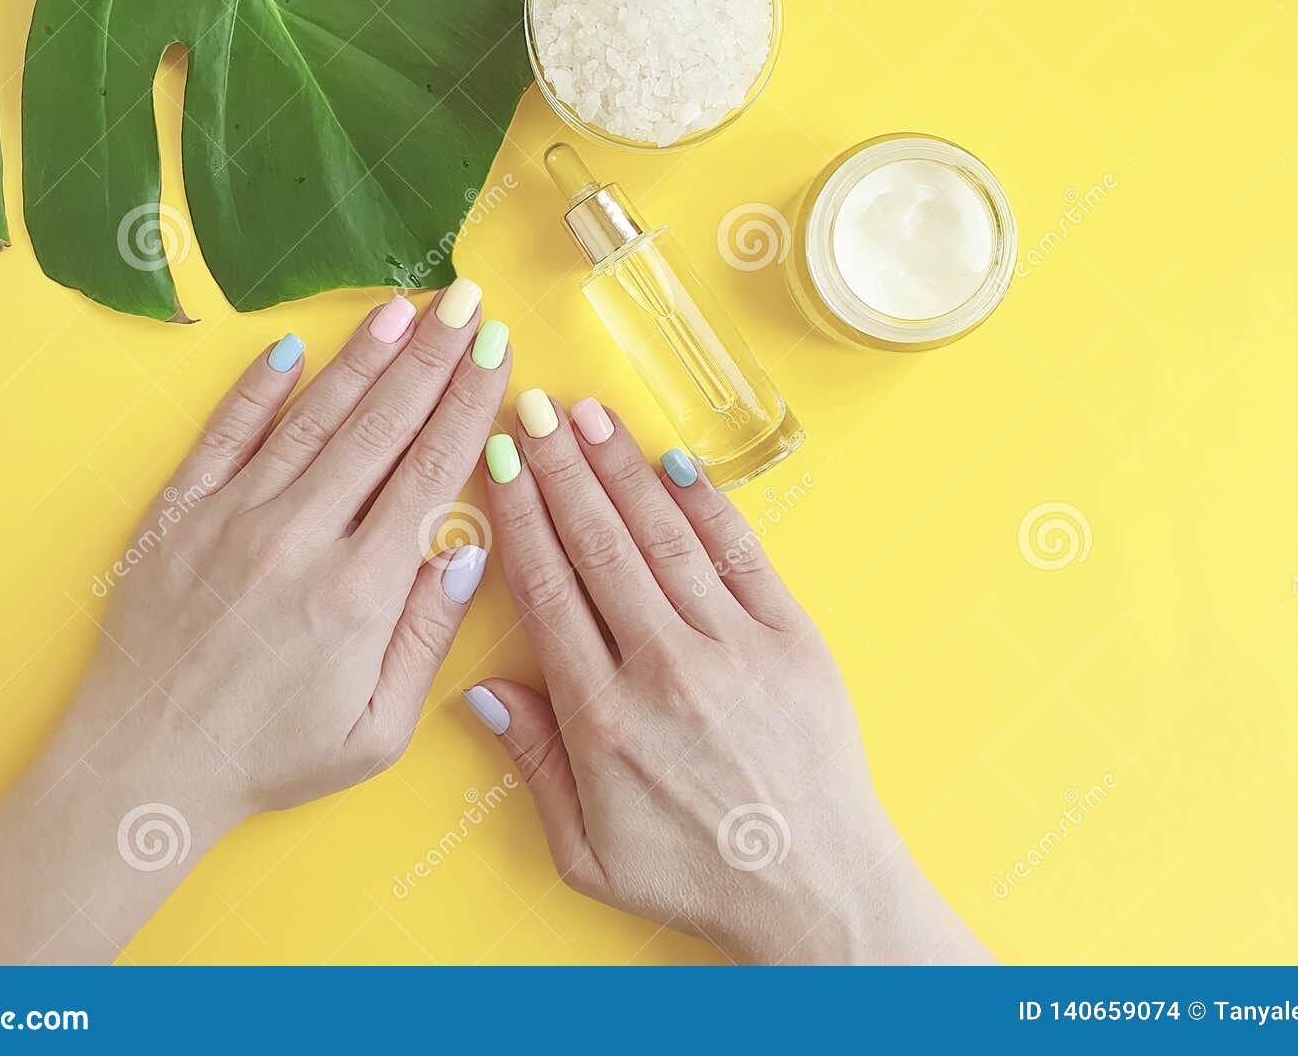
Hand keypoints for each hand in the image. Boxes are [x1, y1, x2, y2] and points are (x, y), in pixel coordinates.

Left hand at [82, 280, 507, 816]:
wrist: (144, 767)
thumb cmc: (271, 758)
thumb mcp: (377, 730)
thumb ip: (428, 637)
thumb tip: (470, 551)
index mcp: (359, 592)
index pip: (433, 470)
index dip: (471, 402)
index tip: (499, 352)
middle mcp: (299, 538)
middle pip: (382, 425)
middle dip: (432, 355)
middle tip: (467, 300)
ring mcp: (232, 518)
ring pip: (312, 416)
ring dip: (363, 356)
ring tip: (404, 305)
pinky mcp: (177, 516)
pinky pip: (225, 435)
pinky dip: (258, 389)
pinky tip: (290, 348)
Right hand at [466, 395, 990, 964]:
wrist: (813, 888)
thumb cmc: (694, 876)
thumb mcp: (586, 852)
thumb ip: (534, 765)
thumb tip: (484, 689)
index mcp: (605, 718)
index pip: (548, 590)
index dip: (518, 517)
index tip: (498, 464)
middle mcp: (666, 669)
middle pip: (599, 545)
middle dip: (559, 469)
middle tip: (533, 410)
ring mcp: (735, 648)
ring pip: (664, 537)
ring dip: (621, 470)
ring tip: (589, 416)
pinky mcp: (792, 640)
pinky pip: (742, 556)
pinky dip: (708, 505)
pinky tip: (675, 464)